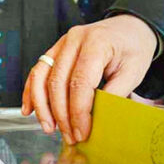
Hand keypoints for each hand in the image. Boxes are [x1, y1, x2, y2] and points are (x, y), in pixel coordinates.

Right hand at [21, 15, 156, 144]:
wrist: (129, 27)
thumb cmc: (133, 48)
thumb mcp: (134, 71)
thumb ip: (115, 93)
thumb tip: (97, 120)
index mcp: (97, 43)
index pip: (80, 82)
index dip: (78, 111)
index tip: (82, 131)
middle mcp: (75, 39)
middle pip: (58, 82)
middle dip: (61, 114)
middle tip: (70, 136)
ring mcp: (62, 43)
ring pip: (42, 76)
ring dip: (42, 106)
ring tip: (48, 128)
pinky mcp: (56, 50)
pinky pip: (38, 71)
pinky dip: (31, 91)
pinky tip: (29, 109)